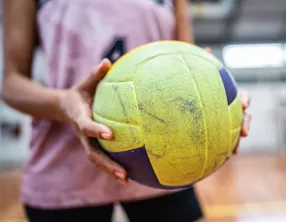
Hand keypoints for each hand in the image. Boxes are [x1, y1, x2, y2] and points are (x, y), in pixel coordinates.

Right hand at [60, 58, 126, 184]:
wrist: (64, 108)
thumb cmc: (79, 93)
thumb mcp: (85, 83)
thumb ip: (95, 74)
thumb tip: (107, 61)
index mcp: (79, 117)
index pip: (87, 126)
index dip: (96, 130)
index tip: (109, 134)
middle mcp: (83, 134)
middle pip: (93, 153)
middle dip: (107, 164)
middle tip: (123, 173)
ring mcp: (87, 142)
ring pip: (97, 159)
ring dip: (110, 170)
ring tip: (126, 180)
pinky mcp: (92, 145)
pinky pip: (102, 157)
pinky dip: (113, 166)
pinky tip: (129, 174)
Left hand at [204, 47, 251, 153]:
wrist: (189, 104)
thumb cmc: (195, 88)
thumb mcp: (198, 75)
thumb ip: (202, 64)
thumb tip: (207, 49)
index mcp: (228, 96)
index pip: (240, 96)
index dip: (244, 99)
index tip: (244, 104)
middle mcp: (230, 110)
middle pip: (243, 117)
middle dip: (246, 124)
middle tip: (245, 132)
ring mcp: (225, 124)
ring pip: (235, 133)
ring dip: (237, 142)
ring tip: (234, 152)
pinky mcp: (219, 136)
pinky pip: (223, 144)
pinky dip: (223, 152)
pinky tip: (218, 160)